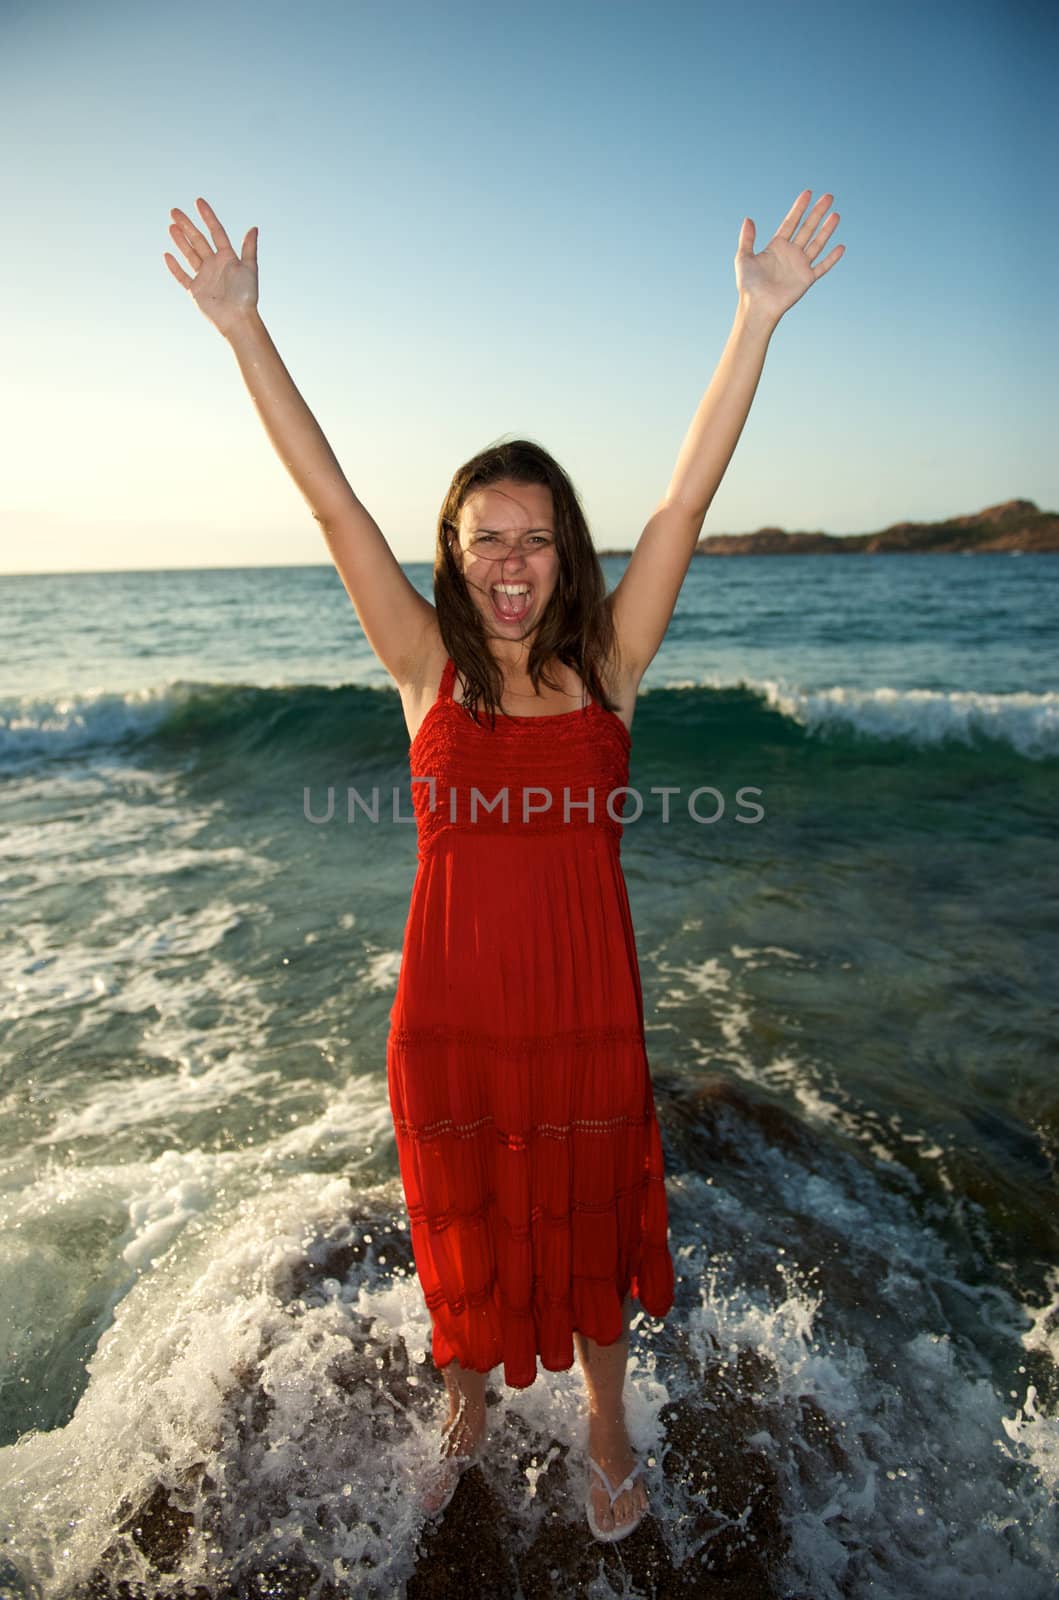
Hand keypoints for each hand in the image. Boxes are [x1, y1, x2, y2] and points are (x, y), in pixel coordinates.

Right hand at [163, 197, 257, 337]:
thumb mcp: (250, 269)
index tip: (198, 202)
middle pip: (198, 240)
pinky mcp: (195, 290)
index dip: (208, 217)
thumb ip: (249, 248)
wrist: (238, 319)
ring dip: (180, 240)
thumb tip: (254, 228)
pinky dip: (174, 267)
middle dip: (187, 225)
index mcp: (227, 257)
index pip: (216, 232)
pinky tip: (167, 255)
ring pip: (189, 254)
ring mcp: (204, 276)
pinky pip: (182, 276)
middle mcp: (214, 264)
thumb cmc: (246, 295)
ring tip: (171, 226)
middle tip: (174, 211)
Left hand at [735, 190, 843, 324]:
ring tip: (835, 215)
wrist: (757, 306)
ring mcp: (800, 265)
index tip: (808, 193)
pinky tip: (841, 247)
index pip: (791, 222)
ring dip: (826, 230)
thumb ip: (747, 239)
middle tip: (828, 197)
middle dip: (817, 212)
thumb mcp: (743, 258)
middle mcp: (791, 253)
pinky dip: (832, 258)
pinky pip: (822, 267)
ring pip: (817, 243)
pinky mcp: (807, 279)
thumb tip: (748, 219)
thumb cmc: (748, 285)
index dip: (799, 208)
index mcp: (777, 246)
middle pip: (807, 228)